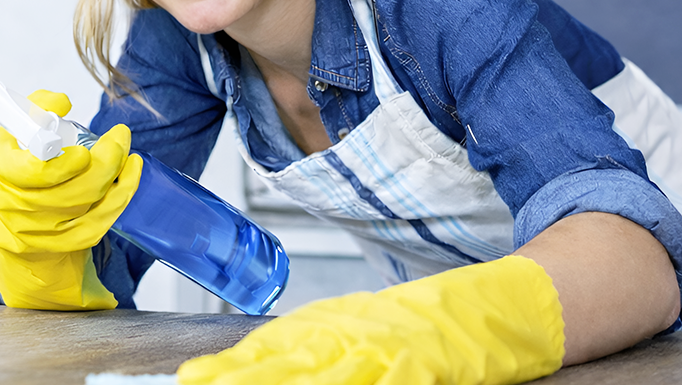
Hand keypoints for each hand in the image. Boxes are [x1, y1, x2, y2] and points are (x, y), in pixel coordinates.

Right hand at [0, 89, 142, 309]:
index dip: (63, 163)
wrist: (20, 221)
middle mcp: (20, 206)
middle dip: (105, 159)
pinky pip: (104, 217)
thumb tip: (61, 103)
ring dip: (116, 170)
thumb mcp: (15, 132)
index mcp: (3, 172)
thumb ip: (36, 109)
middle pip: (73, 188)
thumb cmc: (21, 165)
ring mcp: (45, 230)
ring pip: (90, 200)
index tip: (83, 149)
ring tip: (123, 146)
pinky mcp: (69, 241)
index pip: (34, 173)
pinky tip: (131, 169)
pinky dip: (123, 190)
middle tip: (119, 136)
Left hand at [178, 255, 564, 384]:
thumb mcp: (353, 335)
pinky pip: (391, 382)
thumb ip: (308, 356)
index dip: (227, 367)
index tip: (189, 380)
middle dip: (243, 381)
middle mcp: (347, 332)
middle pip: (284, 364)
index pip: (265, 349)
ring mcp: (385, 346)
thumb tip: (250, 373)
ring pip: (328, 376)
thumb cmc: (417, 329)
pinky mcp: (425, 361)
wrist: (491, 305)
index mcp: (327, 326)